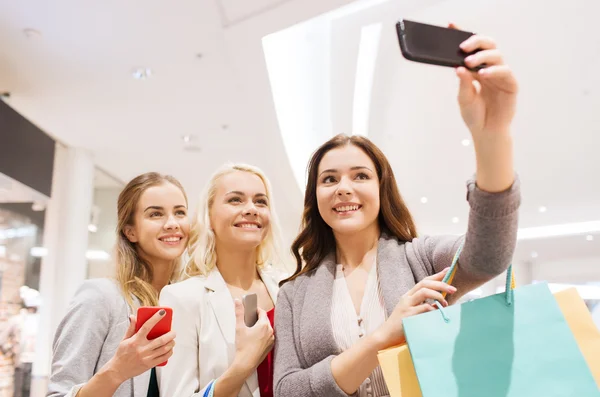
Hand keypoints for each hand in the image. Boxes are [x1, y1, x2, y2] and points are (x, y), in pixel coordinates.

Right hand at [105, 309, 175, 382]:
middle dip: (170, 334)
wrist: (118, 371)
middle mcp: (142, 349)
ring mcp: (146, 358)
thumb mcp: (124, 339)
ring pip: (164, 349)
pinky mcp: (149, 365)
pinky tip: (170, 349)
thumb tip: (133, 316)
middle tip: (173, 332)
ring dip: (171, 343)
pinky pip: (163, 358)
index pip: (147, 326)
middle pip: (160, 340)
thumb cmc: (122, 354)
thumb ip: (131, 328)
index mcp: (135, 341)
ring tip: (172, 340)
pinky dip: (169, 352)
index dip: (155, 318)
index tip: (162, 312)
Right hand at [232, 299, 273, 373]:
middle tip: (249, 319)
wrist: (246, 363)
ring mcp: (271, 339)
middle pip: (265, 320)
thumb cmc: (243, 346)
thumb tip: (237, 302)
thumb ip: (239, 313)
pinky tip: (255, 337)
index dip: (256, 310)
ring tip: (252, 328)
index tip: (250, 310)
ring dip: (261, 326)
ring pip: (267, 328)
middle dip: (258, 318)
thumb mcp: (239, 327)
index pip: (262, 312)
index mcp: (264, 325)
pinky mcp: (270, 346)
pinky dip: (263, 334)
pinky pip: (268, 336)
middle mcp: (270, 331)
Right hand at [374, 268, 455, 347]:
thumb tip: (440, 305)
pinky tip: (437, 312)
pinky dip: (432, 308)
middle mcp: (407, 298)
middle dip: (440, 284)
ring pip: (423, 292)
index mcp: (409, 295)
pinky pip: (423, 308)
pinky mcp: (407, 315)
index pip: (424, 281)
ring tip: (445, 302)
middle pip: (425, 284)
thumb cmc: (401, 324)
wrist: (386, 335)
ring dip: (437, 295)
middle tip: (453, 289)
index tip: (448, 270)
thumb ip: (424, 306)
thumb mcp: (413, 312)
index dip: (436, 275)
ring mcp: (407, 305)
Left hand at [451, 23, 518, 138]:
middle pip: (487, 45)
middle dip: (475, 42)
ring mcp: (501, 75)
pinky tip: (483, 74)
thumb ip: (463, 82)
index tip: (451, 26)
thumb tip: (458, 67)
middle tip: (462, 47)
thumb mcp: (463, 98)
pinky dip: (494, 71)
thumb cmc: (475, 114)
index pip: (471, 49)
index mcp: (477, 69)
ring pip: (496, 56)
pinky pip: (505, 72)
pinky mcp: (510, 85)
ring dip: (482, 57)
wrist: (486, 132)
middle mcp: (490, 68)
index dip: (463, 36)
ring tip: (469, 62)